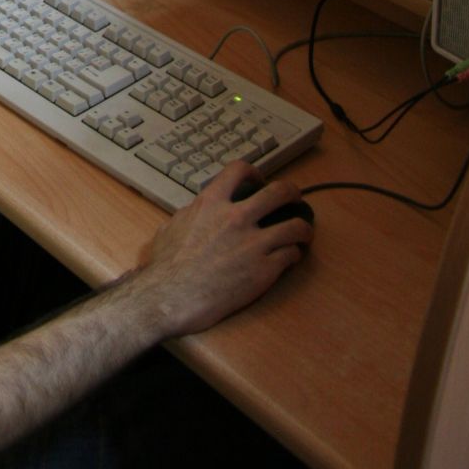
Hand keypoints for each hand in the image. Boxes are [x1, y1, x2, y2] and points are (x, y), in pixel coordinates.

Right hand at [137, 161, 311, 338]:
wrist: (170, 298)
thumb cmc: (165, 266)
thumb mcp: (172, 226)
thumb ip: (191, 214)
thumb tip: (197, 211)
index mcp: (211, 203)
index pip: (239, 170)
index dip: (254, 172)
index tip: (259, 181)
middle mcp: (236, 218)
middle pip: (279, 192)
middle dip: (292, 193)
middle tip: (294, 199)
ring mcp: (254, 244)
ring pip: (295, 226)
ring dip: (303, 228)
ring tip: (303, 232)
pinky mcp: (264, 270)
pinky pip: (291, 254)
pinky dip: (293, 254)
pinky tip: (289, 258)